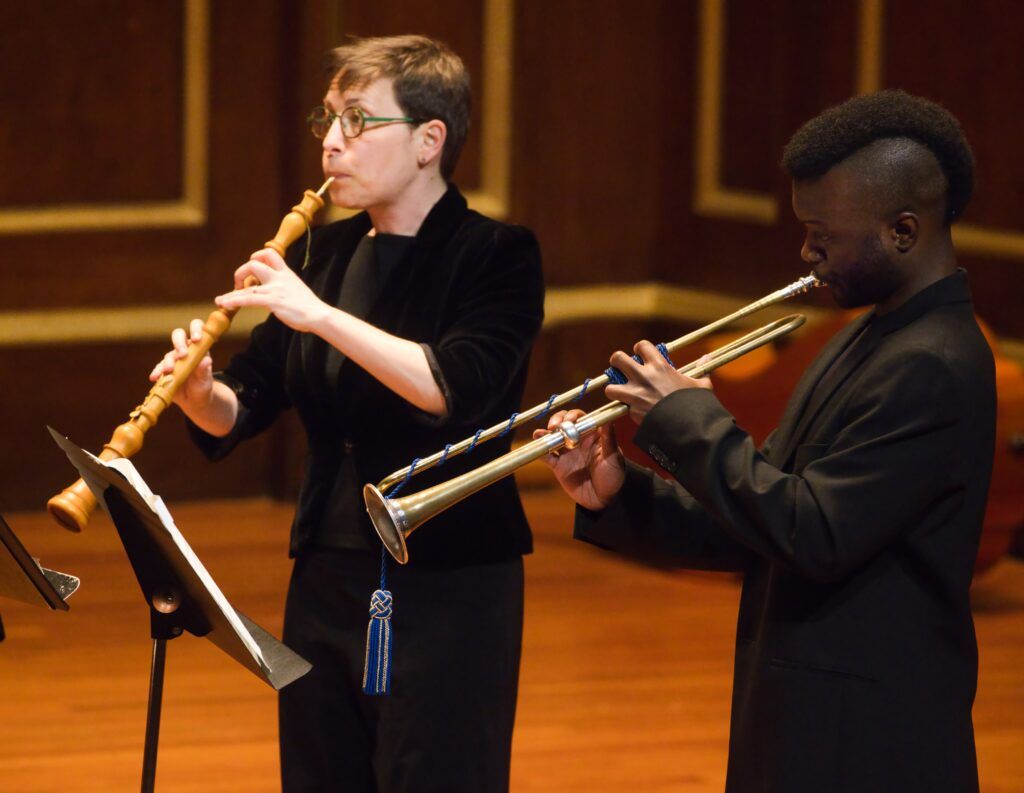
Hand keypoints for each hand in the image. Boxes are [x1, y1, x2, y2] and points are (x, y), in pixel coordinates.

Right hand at [149, 318, 214, 411]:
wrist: (193, 401)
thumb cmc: (203, 387)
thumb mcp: (206, 380)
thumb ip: (205, 371)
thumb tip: (207, 360)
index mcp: (199, 347)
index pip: (198, 328)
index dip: (196, 329)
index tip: (197, 339)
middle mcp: (186, 349)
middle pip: (178, 336)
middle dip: (179, 343)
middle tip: (182, 355)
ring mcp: (174, 358)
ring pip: (169, 354)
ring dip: (168, 361)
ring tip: (169, 371)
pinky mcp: (164, 369)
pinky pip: (159, 368)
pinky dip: (157, 372)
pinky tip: (155, 377)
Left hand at [215, 248, 331, 332]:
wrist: (319, 315)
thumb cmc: (309, 306)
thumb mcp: (296, 289)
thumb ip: (284, 286)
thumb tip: (274, 290)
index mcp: (285, 272)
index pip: (268, 254)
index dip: (256, 257)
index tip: (252, 272)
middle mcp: (279, 277)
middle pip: (254, 263)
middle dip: (241, 273)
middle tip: (239, 286)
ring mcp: (275, 289)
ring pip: (248, 284)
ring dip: (232, 292)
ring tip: (221, 301)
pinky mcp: (273, 301)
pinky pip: (248, 298)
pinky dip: (234, 301)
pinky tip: (225, 304)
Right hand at [532, 409, 625, 510]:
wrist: (605, 500)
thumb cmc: (613, 477)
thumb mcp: (613, 457)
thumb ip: (609, 438)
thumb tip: (608, 419)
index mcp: (592, 435)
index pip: (580, 418)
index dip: (573, 416)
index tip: (569, 420)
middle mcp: (578, 441)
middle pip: (563, 424)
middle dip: (557, 421)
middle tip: (554, 427)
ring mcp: (567, 453)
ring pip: (553, 437)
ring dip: (545, 433)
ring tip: (541, 433)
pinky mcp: (558, 466)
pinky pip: (546, 455)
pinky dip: (540, 449)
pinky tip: (537, 443)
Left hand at [604, 341, 711, 423]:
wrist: (687, 426)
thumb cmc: (695, 404)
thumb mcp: (701, 385)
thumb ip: (701, 369)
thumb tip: (707, 357)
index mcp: (660, 366)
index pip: (641, 346)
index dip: (639, 349)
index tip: (640, 355)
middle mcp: (643, 376)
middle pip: (617, 358)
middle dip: (616, 362)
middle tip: (621, 368)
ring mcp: (635, 393)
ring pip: (610, 385)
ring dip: (613, 388)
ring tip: (619, 391)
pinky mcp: (631, 410)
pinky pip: (619, 406)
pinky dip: (622, 407)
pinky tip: (628, 408)